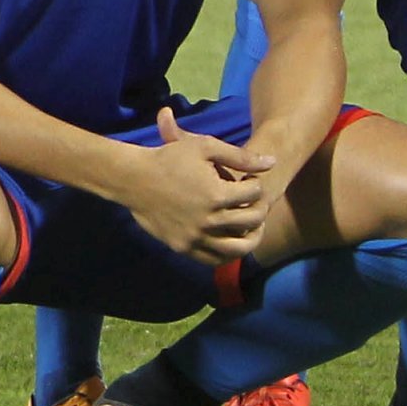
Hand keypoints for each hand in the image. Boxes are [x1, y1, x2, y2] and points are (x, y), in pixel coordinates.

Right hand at [123, 106, 276, 262]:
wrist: (133, 179)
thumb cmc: (169, 158)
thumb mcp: (204, 147)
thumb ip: (241, 156)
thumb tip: (273, 163)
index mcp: (216, 194)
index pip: (254, 192)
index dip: (255, 183)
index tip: (248, 179)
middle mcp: (209, 220)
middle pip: (252, 220)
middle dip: (258, 207)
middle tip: (253, 201)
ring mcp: (196, 237)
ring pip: (239, 248)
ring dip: (252, 237)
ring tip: (251, 226)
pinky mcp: (185, 248)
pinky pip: (215, 259)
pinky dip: (229, 253)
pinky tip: (230, 240)